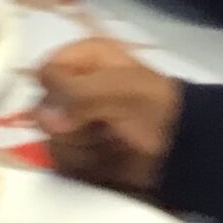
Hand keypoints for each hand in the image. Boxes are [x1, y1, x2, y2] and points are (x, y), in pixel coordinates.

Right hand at [33, 39, 182, 195]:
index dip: (53, 90)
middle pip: (42, 109)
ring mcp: (78, 121)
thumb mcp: (114, 88)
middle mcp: (76, 88)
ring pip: (50, 138)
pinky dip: (87, 162)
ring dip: (81, 145)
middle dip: (68, 124)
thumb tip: (43, 116)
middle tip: (96, 125)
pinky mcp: (82, 149)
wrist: (181, 147)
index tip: (70, 104)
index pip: (43, 71)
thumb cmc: (150, 106)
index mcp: (85, 60)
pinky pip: (64, 160)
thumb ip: (72, 93)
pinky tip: (109, 157)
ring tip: (110, 142)